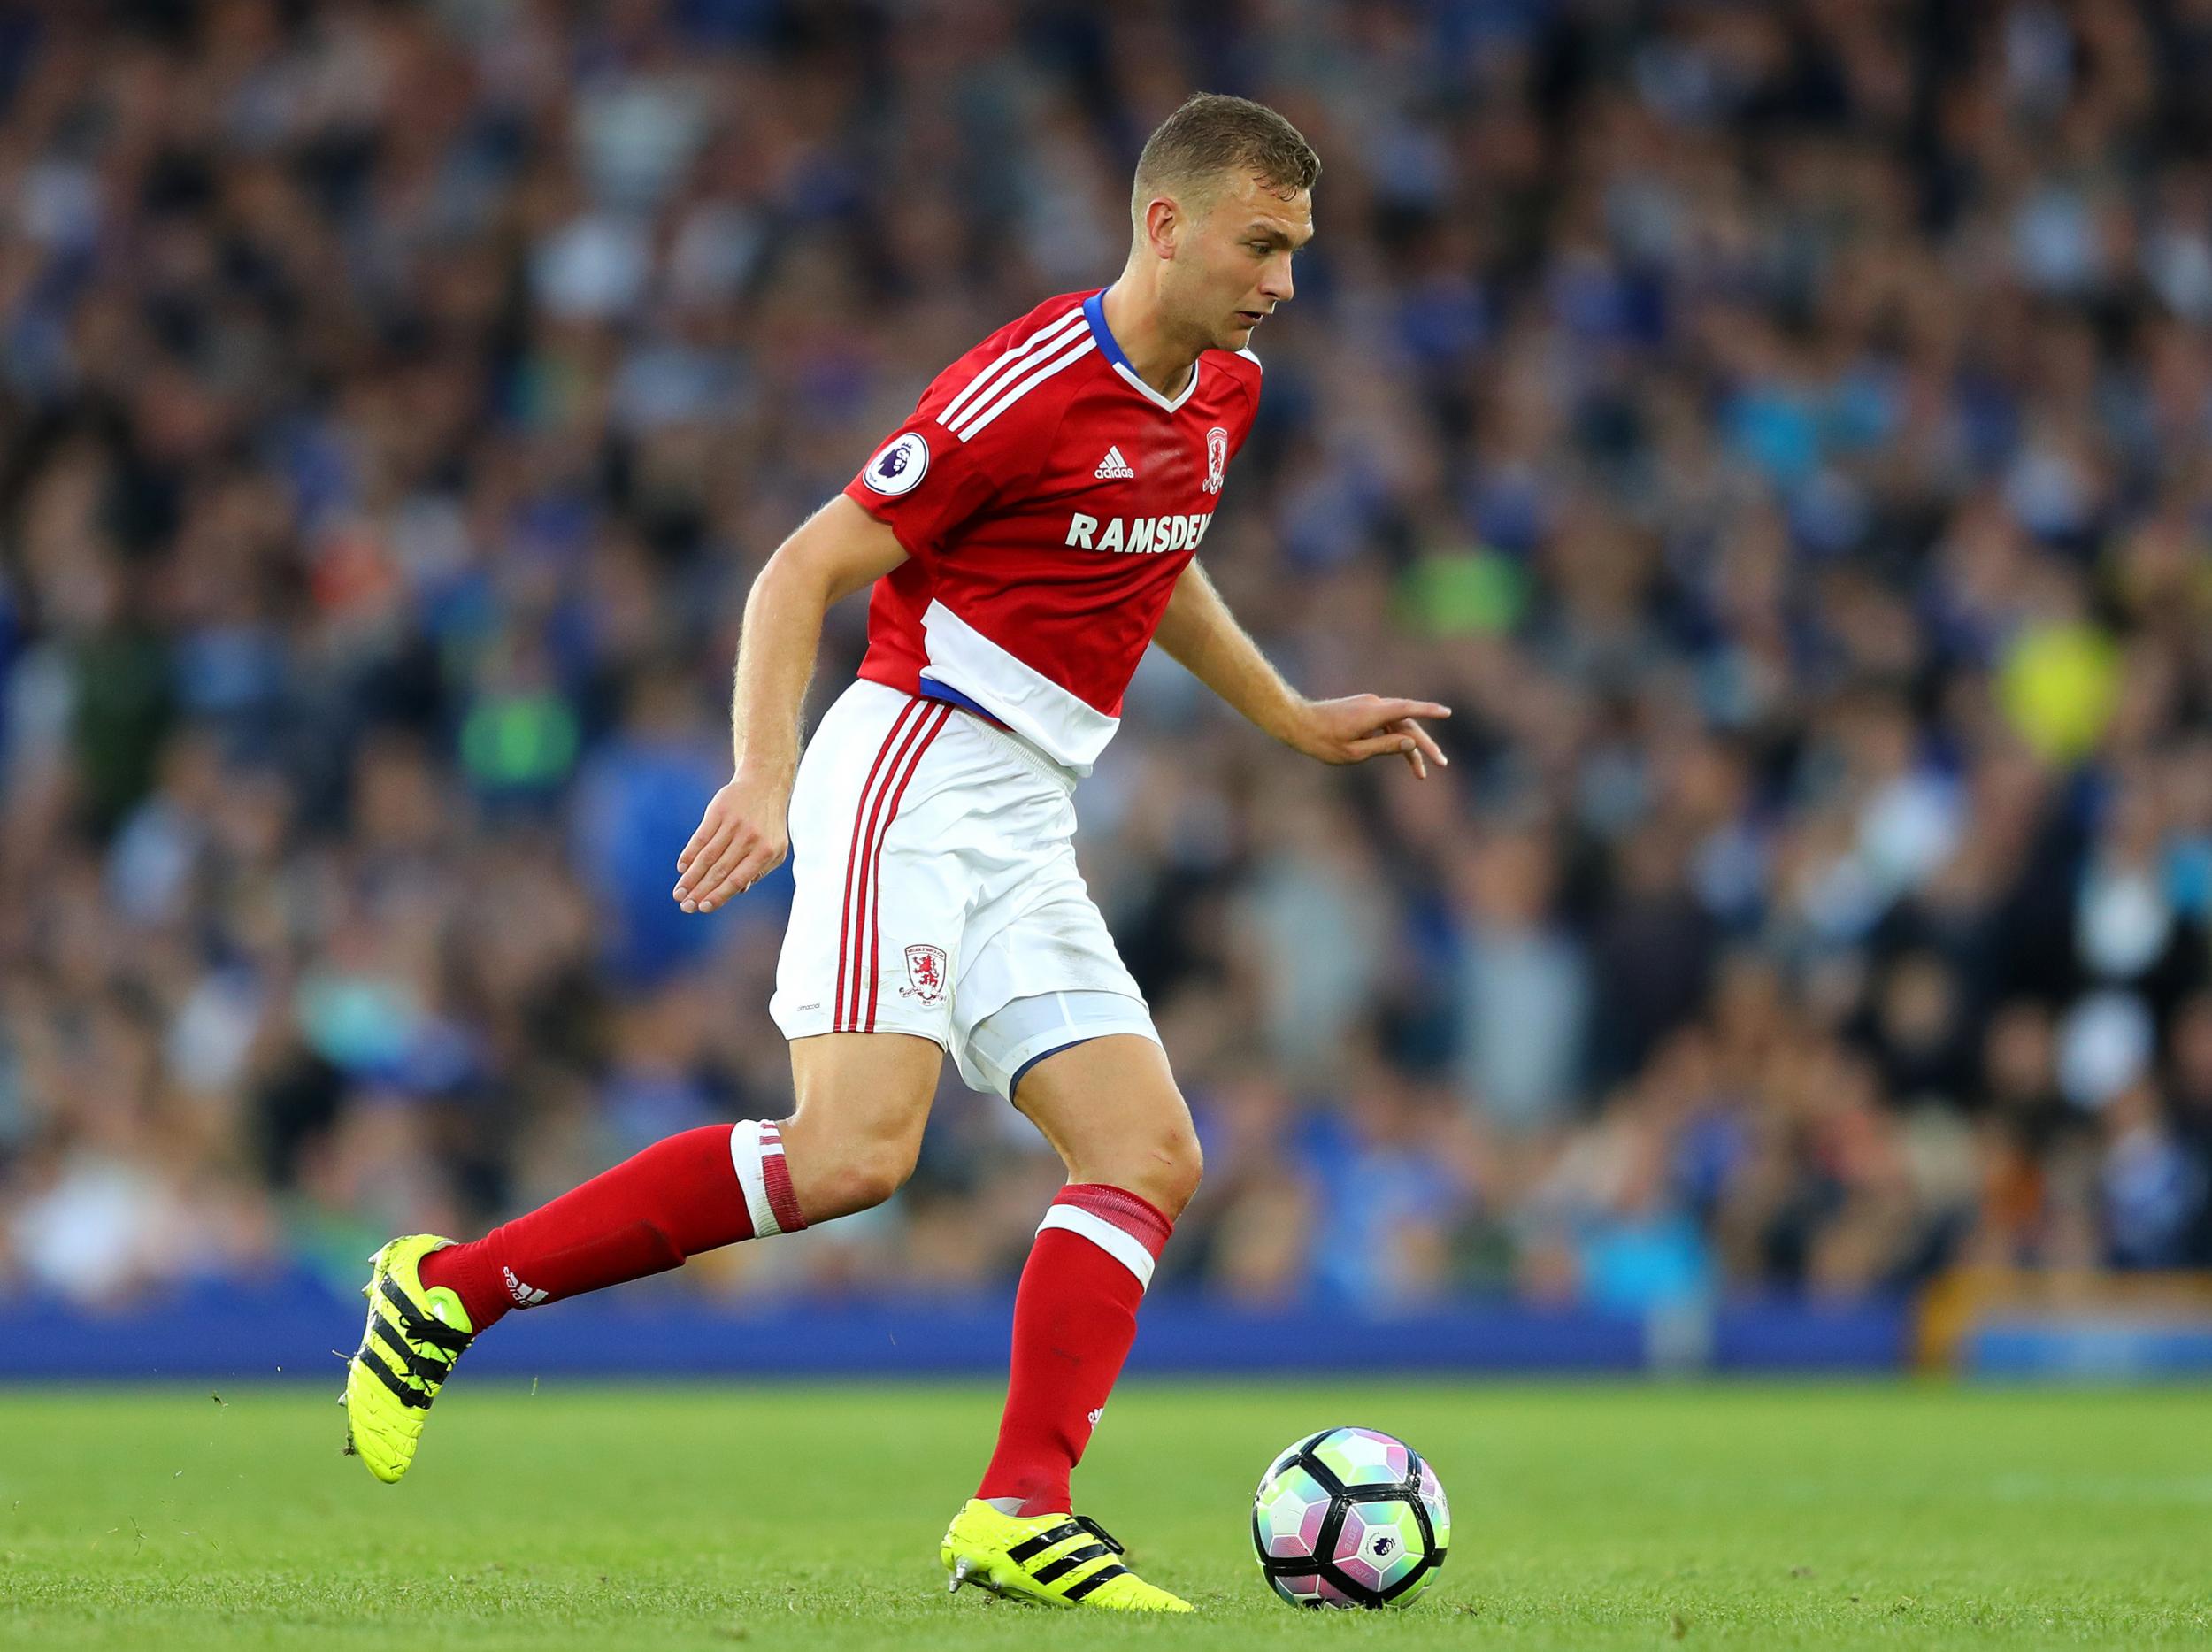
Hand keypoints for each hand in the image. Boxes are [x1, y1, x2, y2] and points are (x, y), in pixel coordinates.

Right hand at [672, 770, 790, 912]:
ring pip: (707, 856)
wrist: (764, 786)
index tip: (702, 908)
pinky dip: (689, 854)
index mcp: (765, 852)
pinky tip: (682, 868)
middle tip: (684, 906)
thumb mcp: (774, 850)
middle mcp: (750, 839)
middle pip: (719, 870)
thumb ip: (758, 871)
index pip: (737, 879)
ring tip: (679, 893)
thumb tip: (737, 891)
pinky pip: (701, 837)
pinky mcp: (719, 812)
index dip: (719, 895)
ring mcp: (734, 824)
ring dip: (691, 877)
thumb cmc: (768, 825)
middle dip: (700, 891)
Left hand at [1289, 695, 1450, 778]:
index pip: (1409, 709)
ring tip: (1420, 772)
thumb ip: (1385, 746)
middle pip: (1408, 723)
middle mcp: (1374, 705)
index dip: (1430, 711)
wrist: (1296, 722)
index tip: (1447, 713)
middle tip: (1442, 764)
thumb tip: (1411, 744)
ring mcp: (1369, 706)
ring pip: (1398, 725)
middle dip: (1425, 745)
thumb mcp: (1354, 752)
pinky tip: (1403, 756)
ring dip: (1411, 747)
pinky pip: (1387, 724)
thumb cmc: (1322, 741)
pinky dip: (1397, 739)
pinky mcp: (1363, 710)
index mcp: (1373, 713)